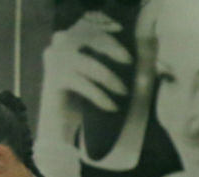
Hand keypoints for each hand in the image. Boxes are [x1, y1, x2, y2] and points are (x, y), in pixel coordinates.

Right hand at [37, 11, 131, 144]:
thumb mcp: (96, 76)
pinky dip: (99, 95)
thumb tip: (146, 62)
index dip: (106, 30)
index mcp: (68, 41)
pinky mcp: (53, 80)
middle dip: (111, 47)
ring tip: (123, 91)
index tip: (124, 39)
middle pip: (87, 37)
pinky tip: (111, 106)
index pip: (88, 26)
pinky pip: (82, 84)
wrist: (58, 127)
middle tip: (129, 62)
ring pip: (87, 62)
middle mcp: (58, 47)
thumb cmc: (82, 100)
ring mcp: (54, 62)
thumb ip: (111, 63)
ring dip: (108, 76)